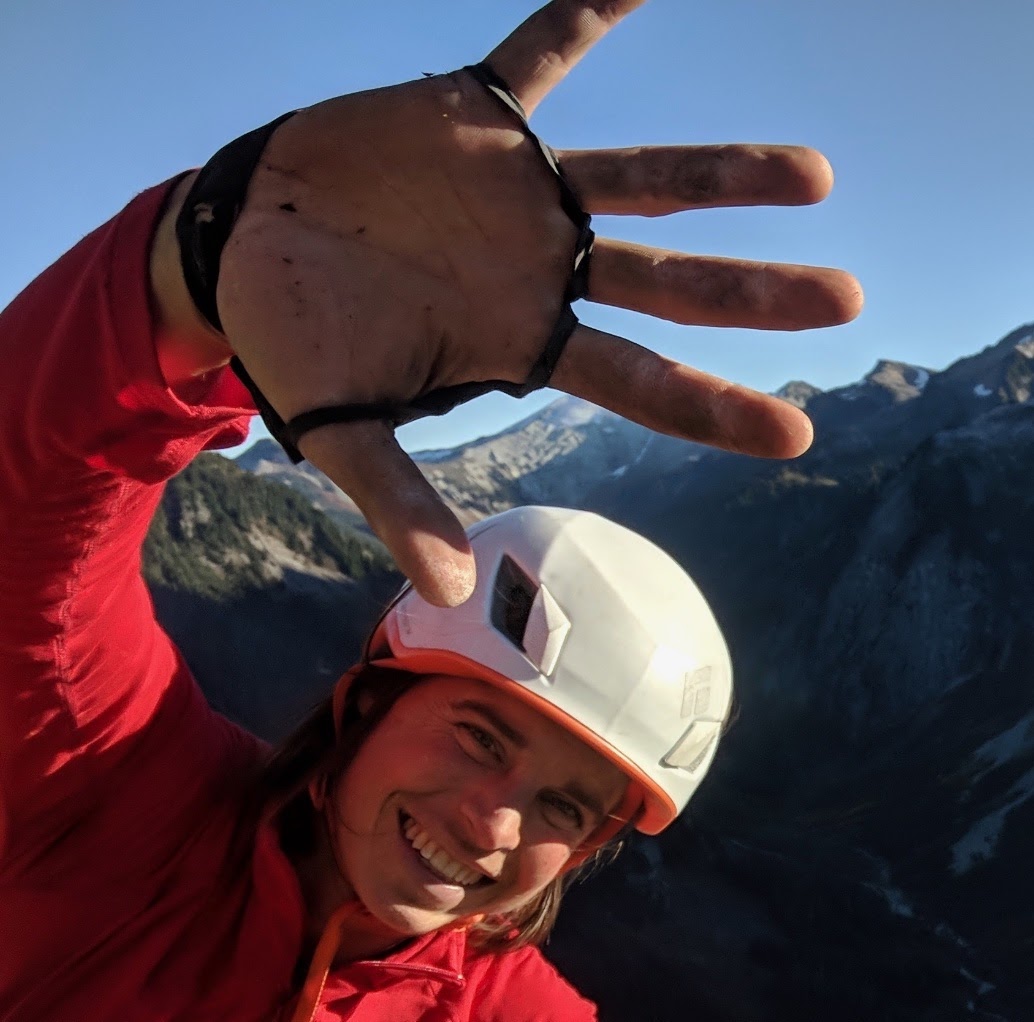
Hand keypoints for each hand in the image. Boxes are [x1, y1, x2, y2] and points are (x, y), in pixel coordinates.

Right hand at [213, 0, 861, 605]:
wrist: (243, 249)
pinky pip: (545, 49)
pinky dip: (593, 11)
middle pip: (669, 285)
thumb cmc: (298, 344)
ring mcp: (518, 194)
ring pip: (641, 181)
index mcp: (520, 343)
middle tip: (847, 299)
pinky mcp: (477, 119)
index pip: (636, 382)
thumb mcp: (344, 431)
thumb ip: (400, 501)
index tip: (793, 432)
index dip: (712, 410)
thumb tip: (447, 595)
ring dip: (722, 178)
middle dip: (753, 293)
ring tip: (813, 178)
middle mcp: (541, 269)